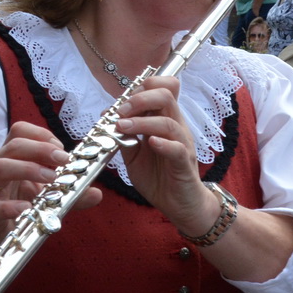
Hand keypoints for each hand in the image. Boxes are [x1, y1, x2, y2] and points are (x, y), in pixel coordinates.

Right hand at [0, 122, 101, 257]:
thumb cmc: (20, 211)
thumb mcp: (48, 198)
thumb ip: (70, 194)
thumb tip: (96, 192)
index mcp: (11, 159)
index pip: (20, 131)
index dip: (42, 135)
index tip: (62, 150)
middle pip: (13, 144)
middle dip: (41, 149)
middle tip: (63, 160)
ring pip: (0, 167)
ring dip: (28, 169)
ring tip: (51, 179)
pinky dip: (11, 206)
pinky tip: (27, 209)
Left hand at [112, 74, 213, 232]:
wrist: (178, 205)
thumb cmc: (158, 177)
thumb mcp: (134, 155)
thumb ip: (124, 136)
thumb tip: (107, 117)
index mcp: (165, 120)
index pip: (163, 88)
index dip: (142, 87)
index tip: (121, 100)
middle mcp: (176, 127)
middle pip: (166, 96)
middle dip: (140, 98)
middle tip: (120, 111)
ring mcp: (182, 144)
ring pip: (168, 122)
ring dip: (142, 122)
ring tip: (122, 127)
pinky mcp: (184, 163)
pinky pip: (177, 148)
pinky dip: (163, 143)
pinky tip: (150, 143)